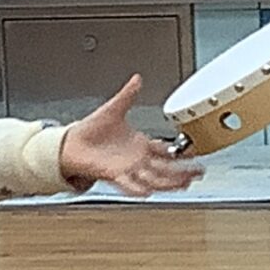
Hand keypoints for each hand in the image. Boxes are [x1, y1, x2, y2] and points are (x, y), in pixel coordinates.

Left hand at [59, 76, 202, 195]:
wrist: (70, 143)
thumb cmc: (90, 130)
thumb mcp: (114, 108)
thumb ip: (128, 94)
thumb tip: (137, 79)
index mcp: (139, 144)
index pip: (166, 151)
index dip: (182, 154)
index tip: (196, 155)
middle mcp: (136, 159)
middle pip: (166, 169)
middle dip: (183, 172)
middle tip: (199, 173)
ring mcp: (126, 168)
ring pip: (153, 178)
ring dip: (169, 182)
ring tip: (183, 184)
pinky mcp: (112, 174)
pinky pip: (128, 183)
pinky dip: (137, 188)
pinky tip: (148, 190)